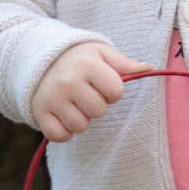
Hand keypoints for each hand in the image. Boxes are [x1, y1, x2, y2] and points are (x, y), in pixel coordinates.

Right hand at [31, 42, 153, 141]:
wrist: (38, 58)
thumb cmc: (78, 58)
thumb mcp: (101, 54)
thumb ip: (124, 64)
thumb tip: (150, 68)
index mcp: (87, 64)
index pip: (115, 91)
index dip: (112, 90)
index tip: (101, 83)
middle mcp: (68, 81)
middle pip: (98, 111)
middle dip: (96, 105)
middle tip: (86, 93)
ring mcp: (52, 98)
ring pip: (80, 126)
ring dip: (81, 119)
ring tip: (73, 103)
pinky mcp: (40, 113)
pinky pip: (59, 136)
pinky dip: (64, 131)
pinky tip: (63, 116)